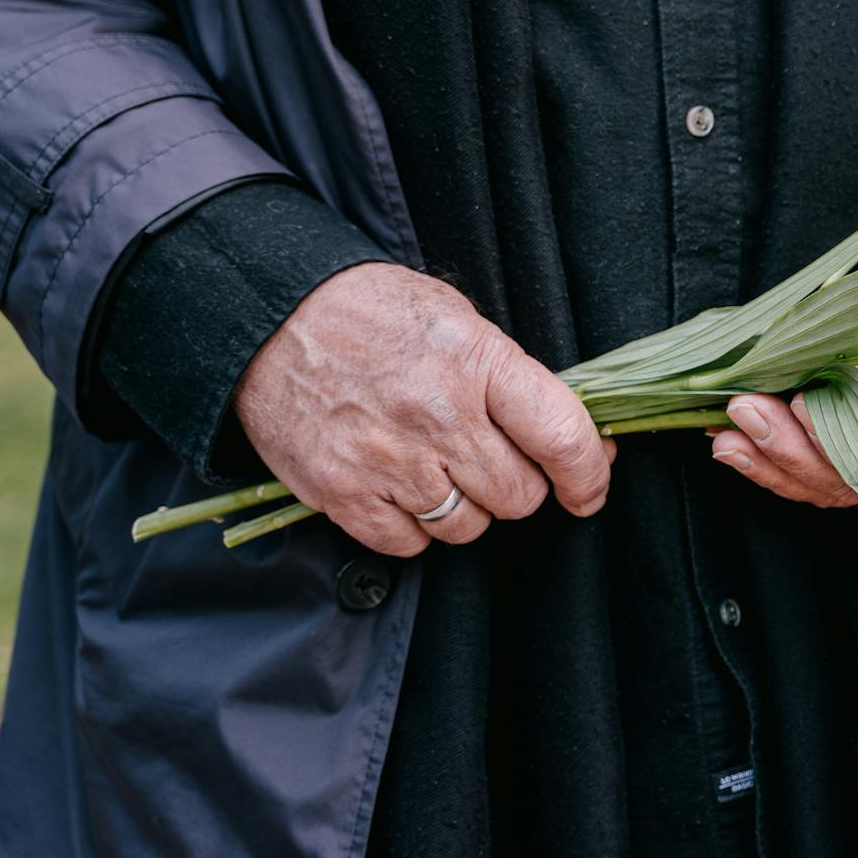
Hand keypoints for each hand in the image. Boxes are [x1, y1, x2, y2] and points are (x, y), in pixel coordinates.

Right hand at [234, 262, 614, 556]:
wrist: (269, 315)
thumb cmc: (372, 313)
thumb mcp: (459, 320)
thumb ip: (513, 381)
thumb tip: (575, 441)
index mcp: (477, 362)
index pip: (560, 436)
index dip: (587, 474)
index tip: (589, 488)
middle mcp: (437, 417)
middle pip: (518, 496)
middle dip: (519, 487)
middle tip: (494, 461)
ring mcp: (387, 459)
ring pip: (467, 527)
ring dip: (466, 508)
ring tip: (439, 467)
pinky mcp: (340, 493)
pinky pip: (408, 544)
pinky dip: (413, 527)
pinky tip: (401, 487)